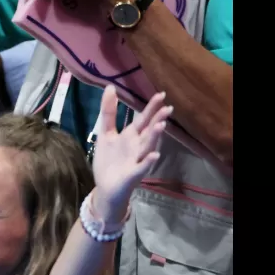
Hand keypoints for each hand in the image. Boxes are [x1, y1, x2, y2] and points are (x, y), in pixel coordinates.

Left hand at [90, 86, 172, 221]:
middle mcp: (137, 146)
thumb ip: (109, 112)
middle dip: (157, 120)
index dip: (151, 108)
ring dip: (155, 137)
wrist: (105, 187)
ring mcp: (137, 160)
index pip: (143, 119)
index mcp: (131, 136)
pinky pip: (142, 167)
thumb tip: (110, 87)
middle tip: (168, 108)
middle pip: (149, 131)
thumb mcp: (106, 134)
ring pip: (148, 147)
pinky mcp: (133, 175)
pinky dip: (148, 161)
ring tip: (161, 125)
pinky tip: (154, 154)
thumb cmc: (108, 160)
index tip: (161, 94)